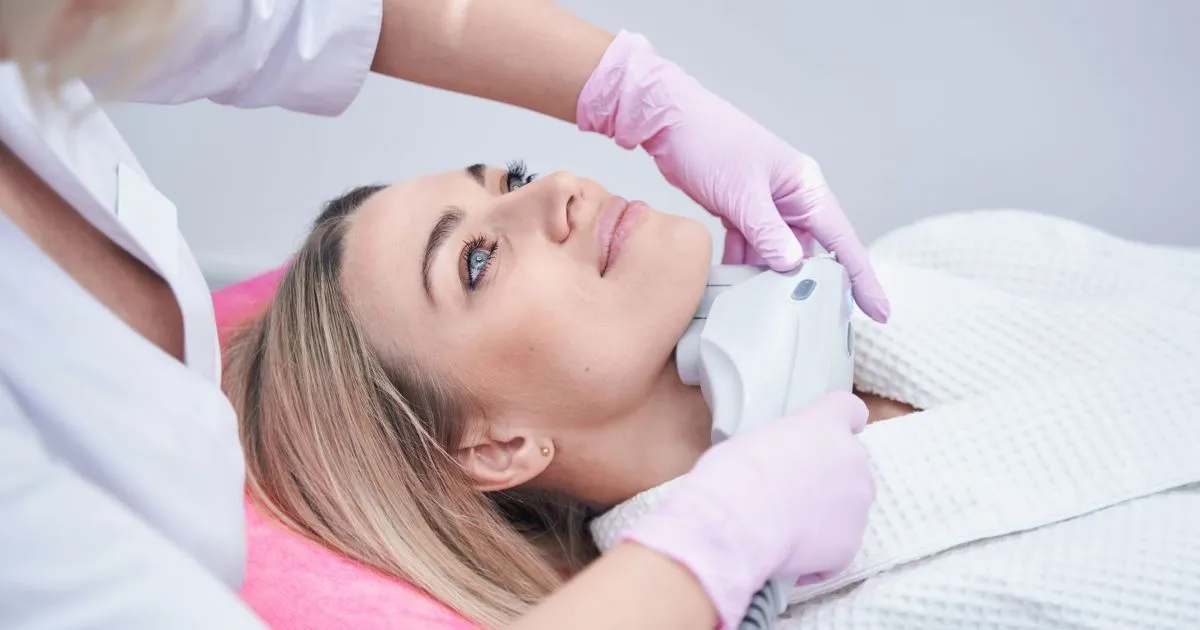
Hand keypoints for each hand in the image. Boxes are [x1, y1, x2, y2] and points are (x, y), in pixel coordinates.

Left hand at [577, 31, 889, 322]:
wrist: (669, 120)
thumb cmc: (710, 142)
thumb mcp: (741, 194)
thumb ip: (767, 232)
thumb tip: (792, 267)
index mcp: (805, 188)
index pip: (843, 241)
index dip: (862, 279)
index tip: (879, 311)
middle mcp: (792, 197)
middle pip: (811, 251)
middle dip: (808, 285)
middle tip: (812, 324)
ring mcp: (766, 204)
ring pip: (778, 252)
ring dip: (769, 279)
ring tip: (767, 313)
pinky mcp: (741, 209)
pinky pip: (752, 246)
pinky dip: (745, 265)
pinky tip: (735, 289)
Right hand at [619, 391, 873, 628]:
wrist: (735, 525)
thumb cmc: (733, 476)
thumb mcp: (755, 440)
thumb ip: (784, 446)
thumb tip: (783, 466)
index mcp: (826, 424)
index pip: (850, 410)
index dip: (841, 424)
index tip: (828, 437)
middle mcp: (852, 459)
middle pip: (849, 464)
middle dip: (827, 477)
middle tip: (789, 492)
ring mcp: (857, 505)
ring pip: (847, 507)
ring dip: (825, 515)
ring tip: (783, 527)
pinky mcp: (849, 546)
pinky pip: (837, 547)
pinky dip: (817, 552)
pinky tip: (786, 552)